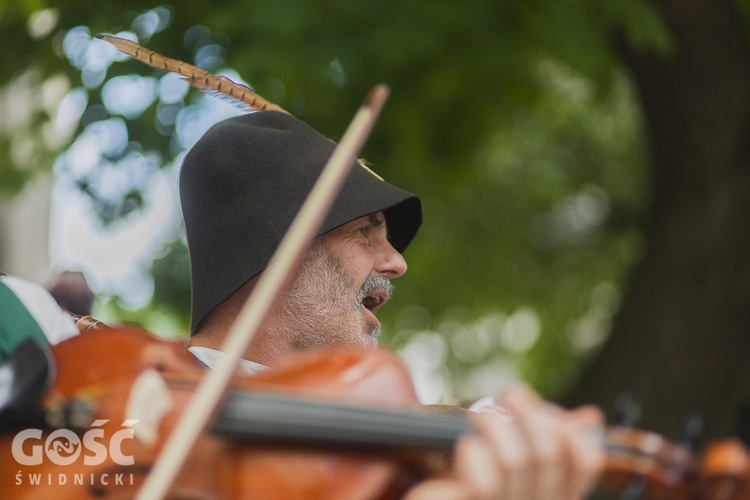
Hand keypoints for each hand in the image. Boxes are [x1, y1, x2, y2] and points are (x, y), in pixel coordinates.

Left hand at [405, 385, 604, 499]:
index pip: (586, 463)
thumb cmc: (471, 484)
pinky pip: (482, 481)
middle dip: (528, 413)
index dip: (577, 435)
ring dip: (494, 424)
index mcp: (555, 495)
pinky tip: (466, 449)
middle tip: (509, 393)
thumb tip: (590, 416)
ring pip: (515, 460)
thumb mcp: (515, 461)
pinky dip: (473, 453)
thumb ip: (550, 442)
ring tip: (479, 415)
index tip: (553, 414)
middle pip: (548, 453)